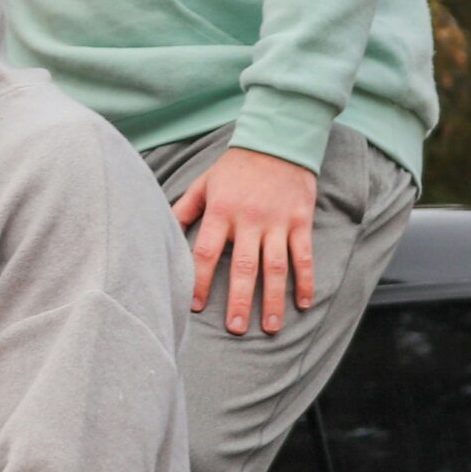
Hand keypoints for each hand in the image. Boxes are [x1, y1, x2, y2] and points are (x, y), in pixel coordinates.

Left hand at [172, 147, 319, 334]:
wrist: (278, 143)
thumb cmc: (236, 167)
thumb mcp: (205, 183)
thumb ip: (185, 209)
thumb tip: (164, 231)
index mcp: (221, 212)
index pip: (206, 253)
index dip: (200, 281)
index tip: (196, 307)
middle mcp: (250, 220)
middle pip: (243, 267)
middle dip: (240, 300)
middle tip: (236, 329)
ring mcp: (278, 222)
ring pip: (276, 267)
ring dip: (274, 299)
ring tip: (271, 328)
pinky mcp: (301, 221)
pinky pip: (304, 255)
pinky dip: (306, 280)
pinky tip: (304, 304)